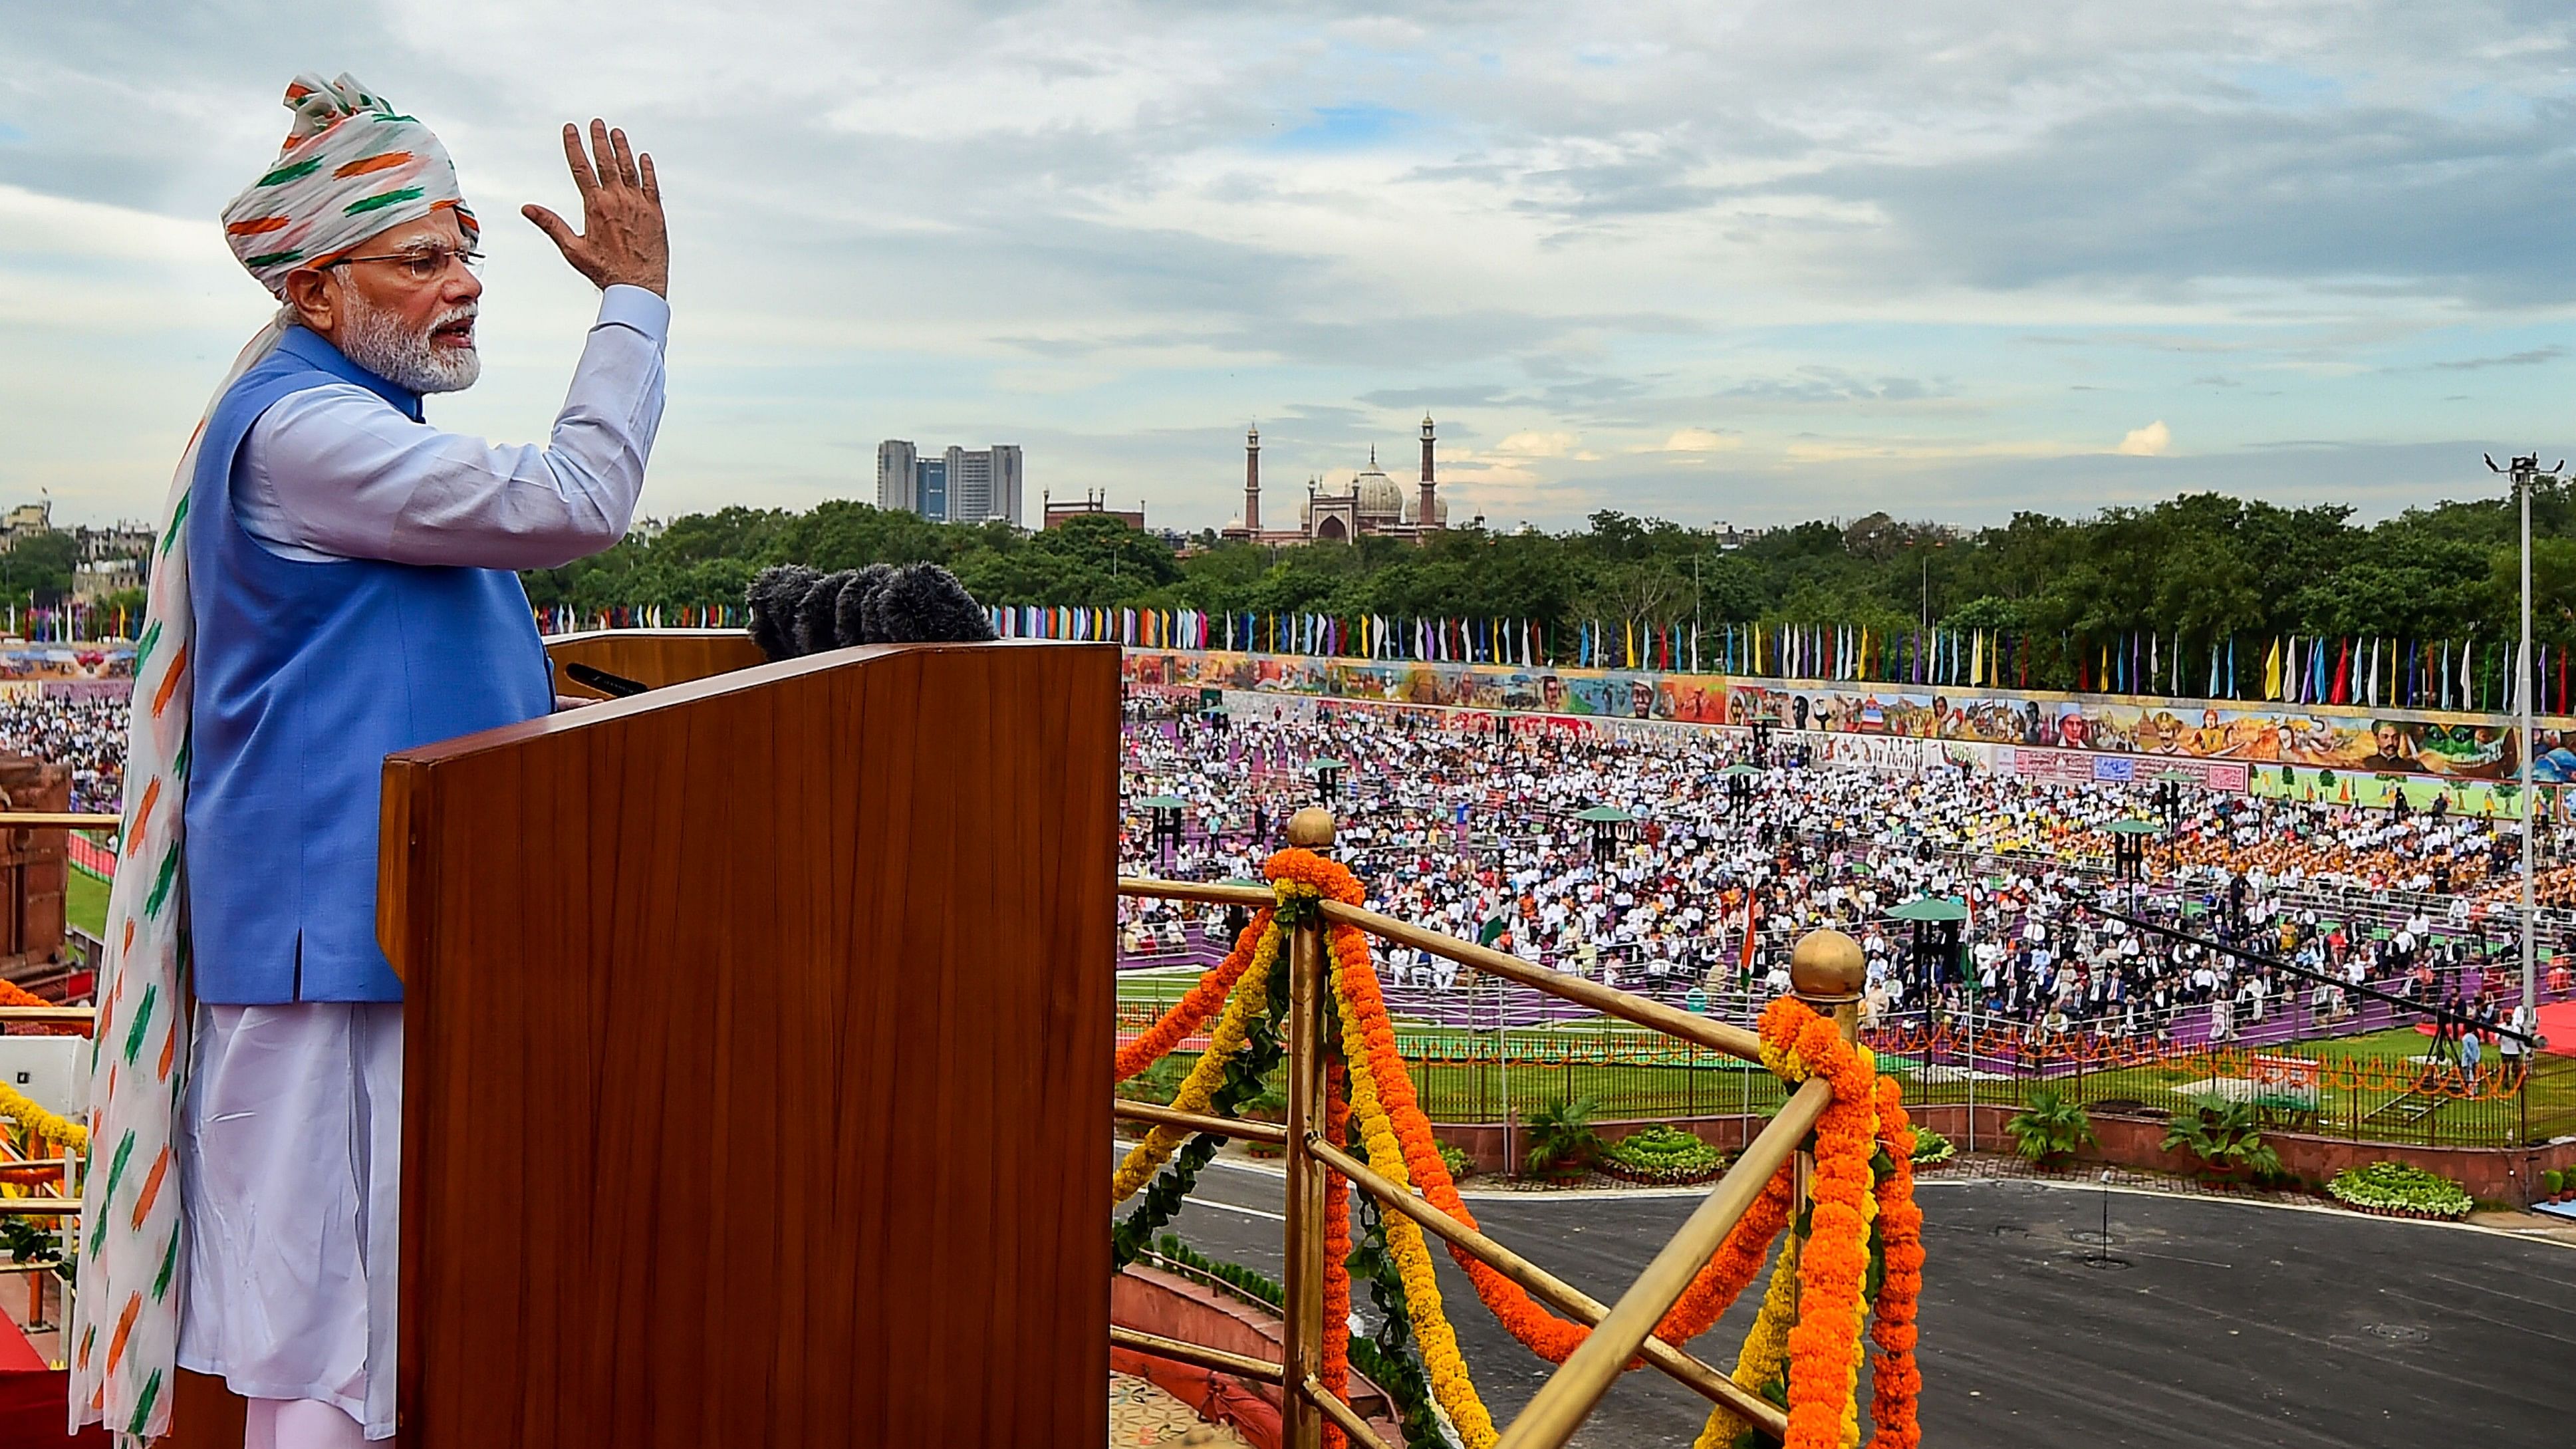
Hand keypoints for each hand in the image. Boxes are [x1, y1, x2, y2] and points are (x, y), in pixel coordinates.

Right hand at [523, 119, 668, 296]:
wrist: (639, 286)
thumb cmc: (605, 271)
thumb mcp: (573, 249)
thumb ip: (551, 224)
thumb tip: (526, 208)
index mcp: (596, 205)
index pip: (581, 167)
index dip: (575, 145)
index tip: (571, 129)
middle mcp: (618, 199)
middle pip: (606, 162)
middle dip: (599, 140)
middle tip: (596, 123)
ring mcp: (639, 204)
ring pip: (630, 168)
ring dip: (622, 148)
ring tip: (616, 132)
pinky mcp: (656, 213)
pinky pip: (651, 185)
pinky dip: (647, 169)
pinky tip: (643, 157)